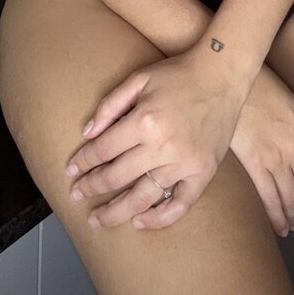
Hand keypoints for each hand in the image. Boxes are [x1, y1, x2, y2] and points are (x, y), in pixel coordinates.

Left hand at [63, 47, 249, 230]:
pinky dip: (159, 218)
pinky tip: (139, 221)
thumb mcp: (139, 79)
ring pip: (143, 197)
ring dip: (116, 212)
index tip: (71, 170)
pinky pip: (180, 205)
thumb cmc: (178, 74)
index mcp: (144, 121)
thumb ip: (110, 105)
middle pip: (117, 177)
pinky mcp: (204, 172)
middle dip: (91, 187)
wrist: (222, 74)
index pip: (103, 150)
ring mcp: (185, 162)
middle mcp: (163, 146)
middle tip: (76, 195)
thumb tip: (87, 134)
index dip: (83, 161)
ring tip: (97, 219)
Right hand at [229, 64, 293, 236]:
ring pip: (290, 196)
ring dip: (293, 214)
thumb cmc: (263, 86)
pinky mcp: (256, 164)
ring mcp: (277, 158)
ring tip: (293, 226)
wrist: (238, 81)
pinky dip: (276, 214)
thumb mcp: (292, 104)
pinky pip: (269, 196)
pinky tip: (279, 224)